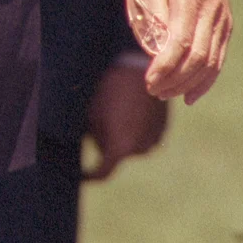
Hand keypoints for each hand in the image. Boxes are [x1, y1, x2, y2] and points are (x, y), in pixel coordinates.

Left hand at [81, 63, 168, 179]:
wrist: (138, 67)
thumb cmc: (109, 89)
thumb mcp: (92, 114)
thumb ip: (90, 138)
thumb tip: (86, 148)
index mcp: (121, 148)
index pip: (102, 173)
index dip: (89, 175)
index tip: (80, 174)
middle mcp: (140, 150)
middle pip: (115, 155)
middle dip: (104, 144)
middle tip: (97, 121)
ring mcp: (154, 140)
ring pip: (129, 145)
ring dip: (121, 136)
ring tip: (114, 110)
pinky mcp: (162, 129)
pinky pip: (143, 136)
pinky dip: (134, 129)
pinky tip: (128, 108)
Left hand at [134, 0, 230, 103]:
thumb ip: (153, 14)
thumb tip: (155, 51)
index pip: (180, 41)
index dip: (165, 66)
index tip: (149, 80)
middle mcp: (212, 11)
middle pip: (198, 56)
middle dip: (175, 79)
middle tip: (154, 91)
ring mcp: (223, 21)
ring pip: (211, 63)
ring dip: (188, 84)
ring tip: (166, 93)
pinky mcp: (226, 28)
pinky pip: (218, 60)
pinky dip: (205, 81)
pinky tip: (189, 95)